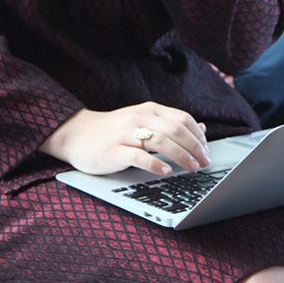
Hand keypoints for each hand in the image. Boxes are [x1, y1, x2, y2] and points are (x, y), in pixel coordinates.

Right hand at [40, 101, 209, 175]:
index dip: (198, 136)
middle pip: (175, 130)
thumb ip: (170, 124)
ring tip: (192, 168)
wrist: (77, 134)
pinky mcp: (114, 150)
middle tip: (204, 162)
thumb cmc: (113, 131)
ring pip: (161, 141)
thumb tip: (201, 129)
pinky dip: (156, 164)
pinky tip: (166, 171)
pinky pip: (139, 156)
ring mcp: (126, 133)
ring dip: (181, 156)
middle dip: (194, 147)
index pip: (182, 119)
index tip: (206, 151)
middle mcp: (139, 118)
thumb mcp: (143, 122)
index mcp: (149, 110)